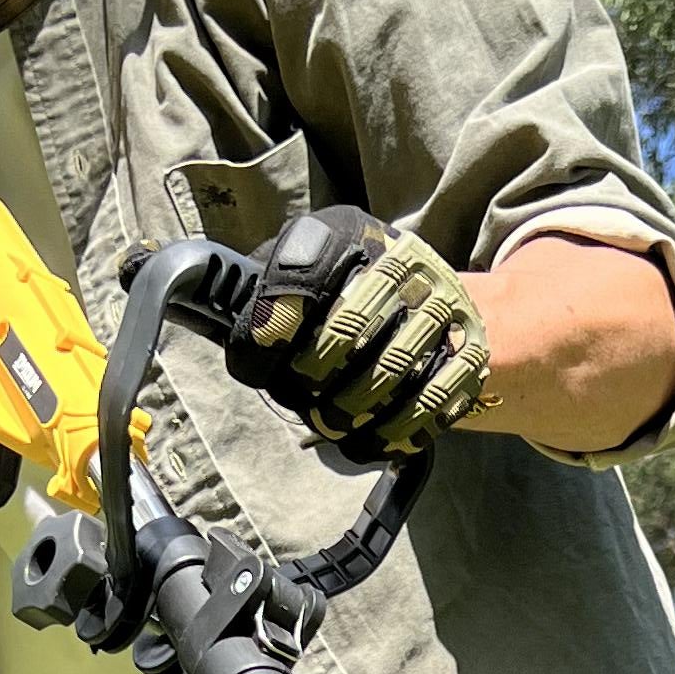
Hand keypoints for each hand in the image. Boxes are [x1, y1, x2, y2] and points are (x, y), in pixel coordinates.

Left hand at [217, 207, 492, 461]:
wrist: (443, 310)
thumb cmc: (353, 301)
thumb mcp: (312, 277)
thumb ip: (267, 297)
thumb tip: (204, 311)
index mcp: (351, 234)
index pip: (302, 273)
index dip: (271, 325)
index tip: (256, 362)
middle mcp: (404, 263)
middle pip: (345, 332)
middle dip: (311, 382)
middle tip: (300, 399)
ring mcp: (444, 309)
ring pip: (384, 375)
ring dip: (346, 413)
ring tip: (330, 422)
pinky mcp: (471, 355)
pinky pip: (423, 407)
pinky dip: (387, 433)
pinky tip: (364, 439)